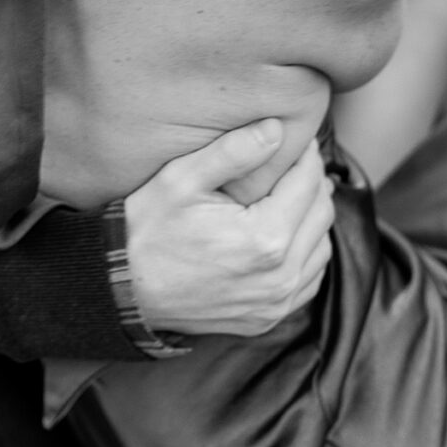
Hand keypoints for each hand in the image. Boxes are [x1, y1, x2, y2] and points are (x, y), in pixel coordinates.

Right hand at [122, 122, 335, 336]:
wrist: (123, 290)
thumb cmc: (147, 231)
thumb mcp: (181, 180)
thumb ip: (233, 151)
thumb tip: (276, 128)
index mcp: (265, 239)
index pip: (308, 183)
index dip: (305, 155)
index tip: (295, 140)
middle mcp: (280, 276)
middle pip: (322, 213)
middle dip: (312, 183)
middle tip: (291, 163)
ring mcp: (276, 303)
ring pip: (322, 247)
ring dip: (311, 218)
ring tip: (286, 196)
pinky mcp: (268, 318)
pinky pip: (308, 279)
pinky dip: (305, 254)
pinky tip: (283, 235)